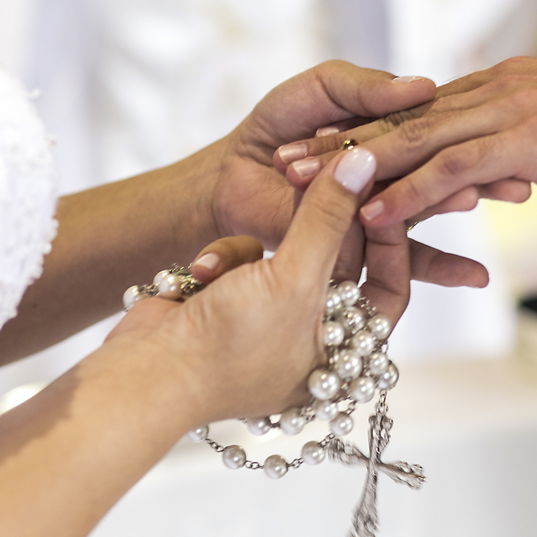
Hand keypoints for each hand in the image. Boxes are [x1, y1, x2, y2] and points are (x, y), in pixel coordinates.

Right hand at [112, 148, 408, 420]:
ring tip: (234, 263)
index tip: (379, 196)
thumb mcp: (293, 279)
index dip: (391, 242)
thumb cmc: (231, 347)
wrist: (146, 374)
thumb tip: (363, 162)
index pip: (391, 287)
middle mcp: (312, 338)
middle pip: (335, 263)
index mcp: (344, 354)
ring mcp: (268, 319)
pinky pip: (244, 259)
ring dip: (255, 252)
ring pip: (285, 252)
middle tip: (321, 182)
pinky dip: (224, 260)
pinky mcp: (229, 300)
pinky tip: (200, 276)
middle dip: (316, 230)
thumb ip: (328, 218)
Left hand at [208, 60, 492, 286]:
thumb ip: (366, 87)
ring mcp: (379, 207)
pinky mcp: (361, 243)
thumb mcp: (322, 88)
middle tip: (529, 166)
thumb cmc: (274, 125)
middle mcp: (392, 169)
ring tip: (512, 193)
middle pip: (447, 166)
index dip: (473, 124)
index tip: (517, 118)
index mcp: (387, 130)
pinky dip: (441, 265)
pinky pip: (405, 258)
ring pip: (434, 204)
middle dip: (490, 168)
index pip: (436, 125)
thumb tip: (424, 85)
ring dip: (471, 198)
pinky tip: (476, 276)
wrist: (230, 175)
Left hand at [278, 57, 536, 224]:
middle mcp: (497, 89)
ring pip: (415, 139)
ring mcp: (510, 110)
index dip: (367, 130)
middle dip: (341, 142)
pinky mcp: (527, 138)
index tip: (322, 148)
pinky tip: (373, 213)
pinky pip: (453, 168)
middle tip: (288, 162)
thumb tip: (508, 171)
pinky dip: (409, 191)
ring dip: (356, 165)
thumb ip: (528, 147)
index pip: (420, 112)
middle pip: (402, 119)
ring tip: (305, 187)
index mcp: (503, 86)